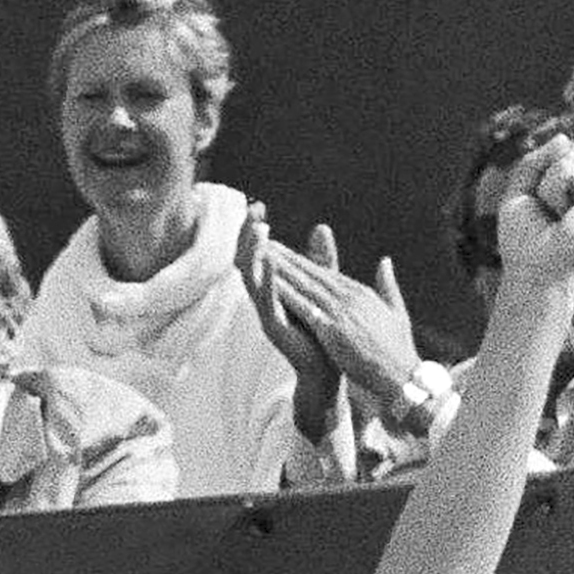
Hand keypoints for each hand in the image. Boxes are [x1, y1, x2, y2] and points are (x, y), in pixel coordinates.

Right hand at [236, 200, 337, 394]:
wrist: (326, 368)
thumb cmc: (320, 329)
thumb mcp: (320, 285)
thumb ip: (319, 258)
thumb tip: (322, 226)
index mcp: (272, 288)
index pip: (257, 252)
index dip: (254, 229)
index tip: (259, 205)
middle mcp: (263, 298)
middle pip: (246, 260)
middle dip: (248, 234)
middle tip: (254, 210)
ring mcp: (266, 311)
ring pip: (251, 277)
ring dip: (254, 251)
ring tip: (260, 229)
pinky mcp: (274, 325)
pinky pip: (266, 298)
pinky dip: (267, 278)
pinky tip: (270, 260)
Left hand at [256, 221, 425, 392]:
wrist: (403, 376)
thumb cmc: (399, 350)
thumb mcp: (396, 311)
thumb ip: (387, 285)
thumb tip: (384, 261)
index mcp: (362, 293)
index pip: (327, 273)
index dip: (304, 260)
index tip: (285, 250)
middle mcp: (351, 297)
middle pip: (313, 273)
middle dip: (288, 257)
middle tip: (264, 242)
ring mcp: (342, 312)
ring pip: (306, 284)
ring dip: (282, 269)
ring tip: (261, 255)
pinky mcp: (334, 329)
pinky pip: (305, 308)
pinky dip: (288, 294)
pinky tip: (270, 286)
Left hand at [490, 137, 573, 288]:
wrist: (532, 273)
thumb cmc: (525, 242)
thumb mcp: (521, 194)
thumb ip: (536, 163)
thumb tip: (565, 138)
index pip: (562, 159)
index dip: (545, 175)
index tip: (542, 207)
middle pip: (564, 158)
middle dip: (543, 184)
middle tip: (547, 217)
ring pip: (566, 164)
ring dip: (547, 190)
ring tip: (555, 219)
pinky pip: (568, 172)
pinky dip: (553, 193)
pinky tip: (562, 218)